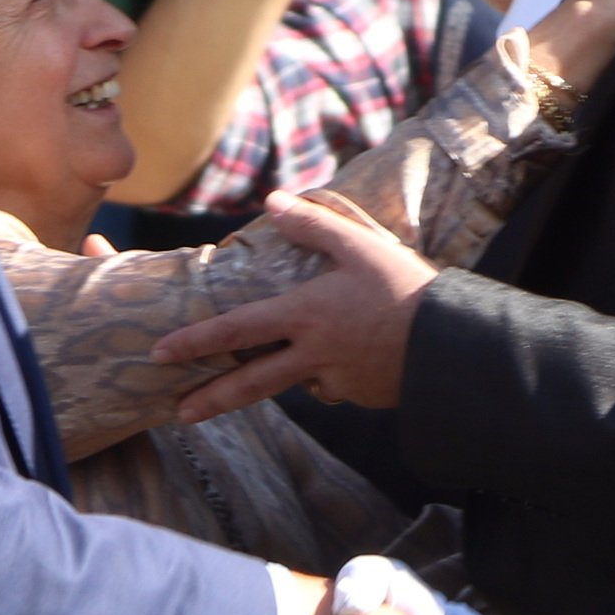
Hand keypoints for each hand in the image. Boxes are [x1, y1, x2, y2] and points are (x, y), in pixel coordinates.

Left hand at [153, 190, 436, 420]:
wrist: (453, 342)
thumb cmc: (406, 287)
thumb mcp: (360, 245)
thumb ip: (314, 224)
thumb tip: (272, 202)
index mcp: (305, 315)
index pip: (238, 330)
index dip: (196, 341)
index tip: (161, 353)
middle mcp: (312, 354)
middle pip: (250, 382)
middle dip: (211, 398)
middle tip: (178, 412)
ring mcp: (336, 380)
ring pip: (295, 383)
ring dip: (272, 385)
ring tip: (273, 380)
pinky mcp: (359, 394)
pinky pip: (334, 385)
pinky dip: (333, 373)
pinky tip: (356, 356)